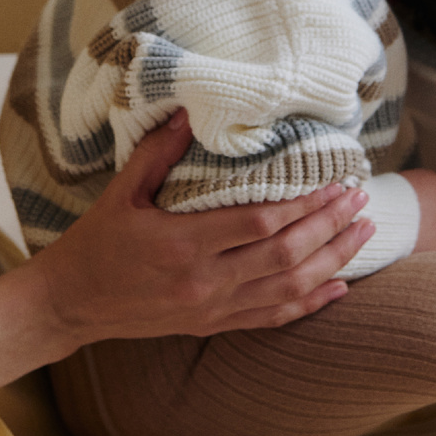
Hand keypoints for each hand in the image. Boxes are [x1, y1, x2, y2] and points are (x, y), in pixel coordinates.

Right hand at [35, 110, 375, 353]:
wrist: (73, 302)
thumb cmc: (97, 241)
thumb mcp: (122, 190)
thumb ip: (159, 151)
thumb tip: (191, 110)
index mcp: (183, 245)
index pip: (260, 224)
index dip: (303, 204)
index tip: (333, 182)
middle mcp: (205, 283)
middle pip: (285, 255)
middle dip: (330, 226)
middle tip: (360, 199)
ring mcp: (213, 309)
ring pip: (288, 288)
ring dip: (332, 260)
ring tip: (363, 232)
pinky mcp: (214, 325)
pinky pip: (273, 317)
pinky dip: (311, 302)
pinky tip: (339, 287)